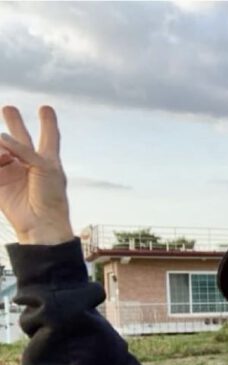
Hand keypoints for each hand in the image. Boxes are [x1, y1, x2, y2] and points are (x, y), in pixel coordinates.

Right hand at [0, 105, 72, 244]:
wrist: (40, 222)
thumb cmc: (51, 197)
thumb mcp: (45, 167)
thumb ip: (24, 150)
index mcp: (47, 159)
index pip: (48, 136)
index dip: (47, 122)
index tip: (46, 108)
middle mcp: (29, 162)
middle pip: (21, 137)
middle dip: (14, 122)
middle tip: (8, 108)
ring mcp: (12, 170)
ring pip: (1, 148)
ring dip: (1, 146)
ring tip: (6, 157)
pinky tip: (2, 159)